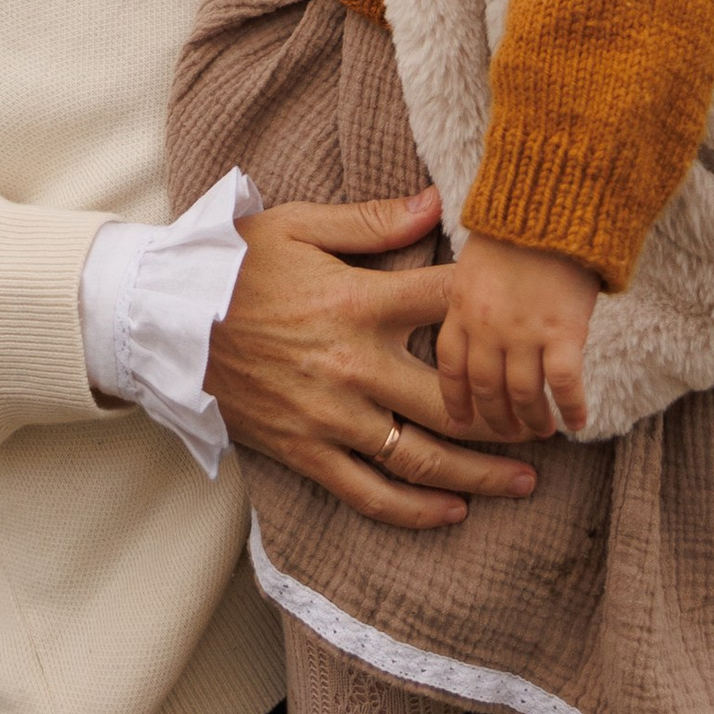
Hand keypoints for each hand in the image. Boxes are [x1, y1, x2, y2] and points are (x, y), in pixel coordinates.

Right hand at [204, 194, 540, 533]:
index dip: (496, 315)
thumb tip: (437, 203)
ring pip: (421, 457)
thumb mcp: (297, 225)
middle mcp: (352, 363)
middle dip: (512, 418)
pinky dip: (414, 509)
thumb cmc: (230, 264)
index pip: (446, 305)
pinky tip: (452, 510)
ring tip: (525, 481)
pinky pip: (368, 493)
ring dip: (481, 475)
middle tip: (553, 425)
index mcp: (355, 299)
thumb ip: (371, 221)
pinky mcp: (304, 451)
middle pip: (453, 401)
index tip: (538, 325)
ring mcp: (329, 414)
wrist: (160, 318)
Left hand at [432, 235, 598, 440]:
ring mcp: (524, 332)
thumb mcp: (475, 257)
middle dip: (496, 417)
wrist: (552, 199)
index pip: (450, 365)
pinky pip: (564, 384)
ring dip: (533, 419)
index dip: (456, 399)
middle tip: (509, 432)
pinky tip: (578, 422)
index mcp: (460, 304)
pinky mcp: (563, 332)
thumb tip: (475, 323)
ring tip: (543, 430)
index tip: (462, 422)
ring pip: (523, 395)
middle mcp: (487, 326)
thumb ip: (471, 296)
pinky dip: (571, 408)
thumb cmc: (517, 220)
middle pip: (486, 388)